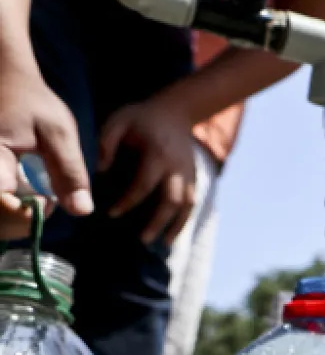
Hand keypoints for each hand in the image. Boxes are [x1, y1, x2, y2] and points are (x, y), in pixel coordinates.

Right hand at [0, 55, 91, 229]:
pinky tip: (22, 197)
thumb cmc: (31, 103)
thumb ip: (68, 171)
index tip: (48, 199)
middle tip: (46, 200)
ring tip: (34, 197)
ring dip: (16, 218)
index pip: (4, 205)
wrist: (4, 83)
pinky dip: (9, 212)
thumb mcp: (58, 132)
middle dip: (25, 219)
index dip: (29, 212)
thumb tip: (83, 211)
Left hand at [99, 99, 195, 244]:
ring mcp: (189, 172)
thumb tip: (99, 172)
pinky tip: (173, 233)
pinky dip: (184, 219)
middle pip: (172, 200)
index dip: (128, 201)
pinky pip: (192, 201)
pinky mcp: (194, 176)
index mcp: (158, 153)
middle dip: (158, 222)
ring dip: (177, 226)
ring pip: (188, 204)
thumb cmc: (142, 117)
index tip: (111, 214)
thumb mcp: (119, 121)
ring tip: (164, 244)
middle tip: (143, 240)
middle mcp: (178, 166)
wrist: (177, 110)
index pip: (144, 184)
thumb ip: (106, 143)